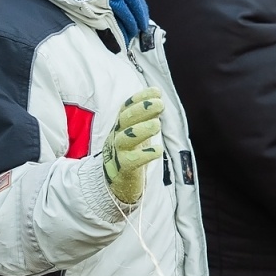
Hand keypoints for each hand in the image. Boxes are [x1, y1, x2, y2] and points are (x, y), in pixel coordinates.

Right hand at [102, 88, 164, 204]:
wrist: (115, 183)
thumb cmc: (129, 153)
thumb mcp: (136, 132)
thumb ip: (146, 117)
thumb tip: (158, 98)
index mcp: (120, 126)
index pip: (126, 108)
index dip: (139, 98)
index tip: (156, 92)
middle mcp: (116, 136)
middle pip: (125, 120)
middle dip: (142, 109)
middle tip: (160, 104)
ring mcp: (118, 152)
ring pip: (125, 139)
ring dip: (142, 130)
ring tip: (157, 124)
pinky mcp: (123, 169)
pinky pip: (131, 161)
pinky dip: (145, 155)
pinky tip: (158, 150)